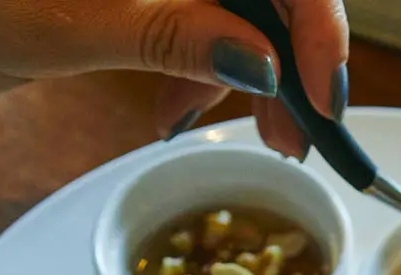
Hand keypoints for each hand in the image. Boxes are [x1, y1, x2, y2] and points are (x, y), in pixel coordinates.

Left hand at [0, 0, 348, 156]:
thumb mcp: (80, 25)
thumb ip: (176, 36)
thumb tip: (265, 63)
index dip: (316, 25)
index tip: (321, 97)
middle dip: (290, 62)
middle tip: (294, 136)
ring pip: (247, 11)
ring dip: (256, 77)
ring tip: (251, 134)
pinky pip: (211, 19)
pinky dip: (212, 68)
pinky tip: (186, 105)